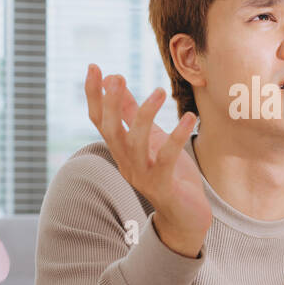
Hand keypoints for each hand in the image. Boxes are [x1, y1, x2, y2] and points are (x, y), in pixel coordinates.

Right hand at [84, 64, 211, 255]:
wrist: (187, 217)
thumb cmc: (169, 175)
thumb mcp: (151, 139)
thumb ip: (132, 115)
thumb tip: (115, 82)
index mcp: (121, 152)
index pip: (100, 121)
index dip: (94, 95)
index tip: (94, 66)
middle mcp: (127, 164)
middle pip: (110, 132)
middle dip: (111, 104)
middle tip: (118, 77)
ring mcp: (144, 177)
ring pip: (135, 144)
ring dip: (146, 116)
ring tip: (160, 91)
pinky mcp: (164, 187)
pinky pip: (167, 159)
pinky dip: (177, 136)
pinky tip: (189, 117)